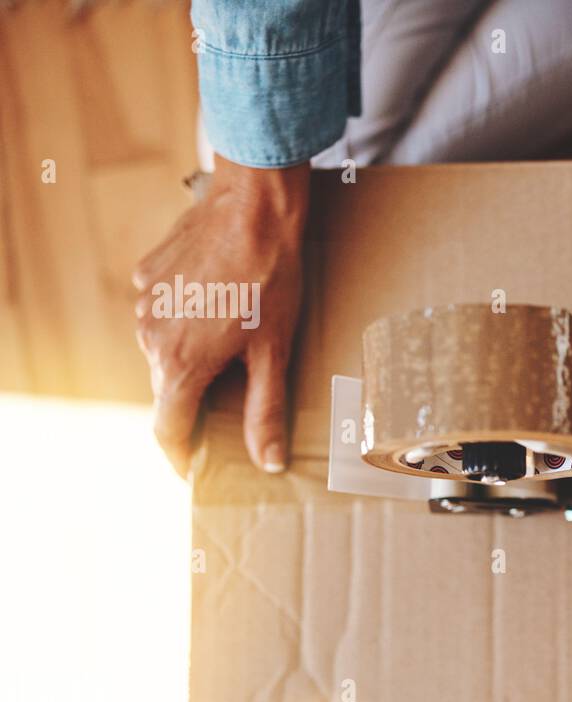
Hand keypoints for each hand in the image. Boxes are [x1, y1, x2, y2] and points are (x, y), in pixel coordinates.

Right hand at [132, 155, 309, 476]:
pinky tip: (217, 307)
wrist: (254, 209)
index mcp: (178, 364)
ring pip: (162, 350)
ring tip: (230, 349)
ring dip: (189, 359)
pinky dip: (184, 321)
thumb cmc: (270, 281)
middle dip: (193, 405)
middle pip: (166, 390)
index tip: (194, 469)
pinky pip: (162, 313)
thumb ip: (265, 411)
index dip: (181, 456)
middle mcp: (149, 336)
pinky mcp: (147, 275)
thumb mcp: (274, 352)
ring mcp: (144, 303)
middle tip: (227, 410)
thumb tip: (268, 461)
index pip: (168, 430)